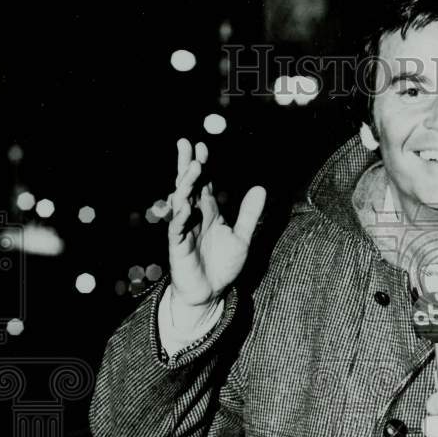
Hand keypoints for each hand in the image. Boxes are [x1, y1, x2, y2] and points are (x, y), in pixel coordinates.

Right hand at [168, 138, 265, 314]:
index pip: (204, 183)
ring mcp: (184, 229)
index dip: (202, 165)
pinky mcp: (178, 246)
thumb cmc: (223, 265)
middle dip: (186, 165)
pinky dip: (181, 216)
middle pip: (188, 185)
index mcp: (208, 212)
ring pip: (181, 202)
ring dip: (186, 185)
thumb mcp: (242, 237)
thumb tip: (260, 187)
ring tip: (193, 168)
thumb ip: (250, 214)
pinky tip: (185, 205)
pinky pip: (177, 228)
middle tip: (185, 143)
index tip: (202, 146)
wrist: (211, 293)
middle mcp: (194, 216)